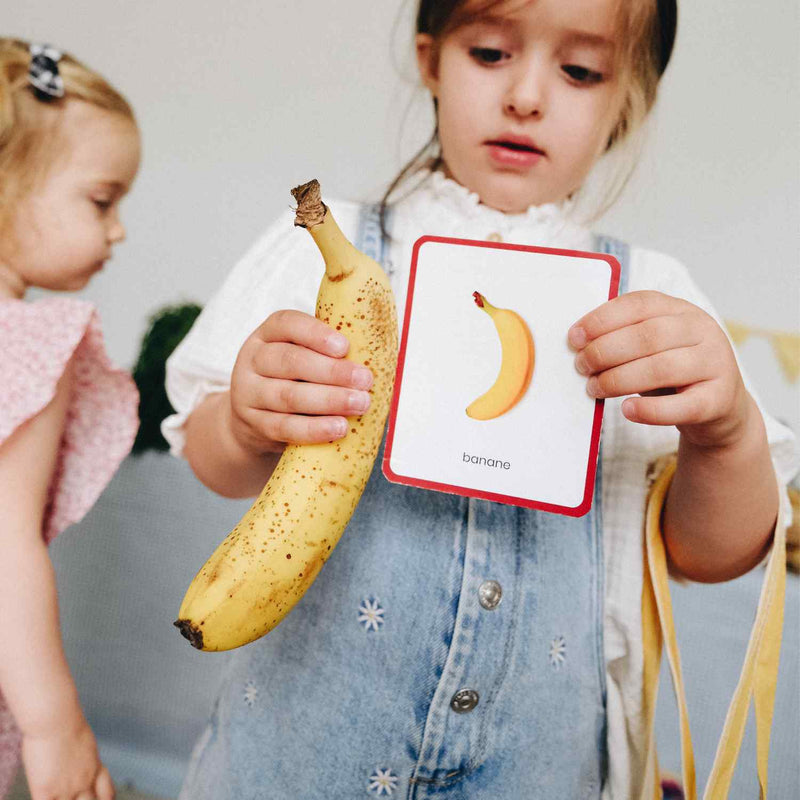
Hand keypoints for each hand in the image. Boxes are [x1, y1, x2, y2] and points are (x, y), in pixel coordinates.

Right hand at [22, 717, 113, 799]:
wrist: (55, 720)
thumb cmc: (65, 722)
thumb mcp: (82, 740)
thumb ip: (80, 755)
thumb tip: (71, 756)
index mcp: (95, 767)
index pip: (107, 794)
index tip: (95, 799)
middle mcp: (85, 781)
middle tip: (75, 796)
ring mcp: (66, 789)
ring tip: (58, 796)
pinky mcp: (46, 791)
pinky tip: (43, 795)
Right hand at [229, 309, 373, 453]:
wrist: (255, 420)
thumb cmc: (294, 380)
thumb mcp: (303, 357)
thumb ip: (329, 351)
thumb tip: (378, 350)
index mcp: (268, 334)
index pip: (287, 323)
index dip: (316, 334)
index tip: (345, 347)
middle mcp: (253, 359)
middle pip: (290, 361)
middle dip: (332, 371)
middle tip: (365, 380)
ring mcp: (249, 393)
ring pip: (288, 396)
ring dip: (328, 400)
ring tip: (359, 404)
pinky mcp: (254, 424)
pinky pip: (283, 427)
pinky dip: (313, 429)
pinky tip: (338, 428)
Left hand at [568, 291, 750, 448]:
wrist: (720, 406)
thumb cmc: (673, 373)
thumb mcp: (653, 346)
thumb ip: (624, 337)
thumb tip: (578, 342)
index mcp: (681, 310)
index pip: (639, 304)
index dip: (602, 320)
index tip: (575, 338)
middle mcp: (702, 330)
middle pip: (648, 336)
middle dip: (605, 351)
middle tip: (581, 366)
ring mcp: (715, 363)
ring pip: (661, 368)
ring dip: (619, 379)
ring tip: (594, 388)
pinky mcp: (718, 400)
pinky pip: (681, 406)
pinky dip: (650, 410)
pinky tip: (627, 410)